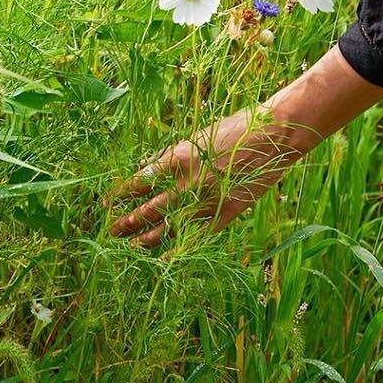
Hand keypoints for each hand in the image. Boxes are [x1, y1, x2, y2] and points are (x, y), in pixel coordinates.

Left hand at [108, 46, 382, 246]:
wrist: (275, 134)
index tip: (108, 203)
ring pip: (172, 224)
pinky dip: (181, 245)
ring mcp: (210, 199)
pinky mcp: (228, 211)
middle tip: (111, 230)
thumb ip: (174, 157)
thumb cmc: (236, 127)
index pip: (141, 181)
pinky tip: (167, 255)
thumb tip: (150, 172)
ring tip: (131, 245)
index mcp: (179, 157)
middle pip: (151, 207)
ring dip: (149, 236)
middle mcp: (190, 182)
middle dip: (129, 221)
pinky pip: (199, 233)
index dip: (122, 194)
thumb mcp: (197, 137)